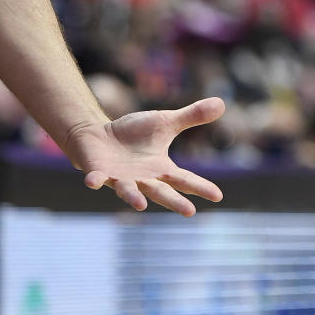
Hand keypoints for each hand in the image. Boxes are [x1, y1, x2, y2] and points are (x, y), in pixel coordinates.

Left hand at [71, 97, 225, 215]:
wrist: (98, 135)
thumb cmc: (132, 134)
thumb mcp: (164, 122)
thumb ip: (190, 117)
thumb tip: (222, 102)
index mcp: (160, 169)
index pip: (183, 180)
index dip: (199, 187)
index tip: (218, 196)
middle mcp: (142, 179)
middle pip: (160, 191)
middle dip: (173, 202)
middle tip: (189, 212)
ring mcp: (120, 178)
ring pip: (128, 190)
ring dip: (133, 197)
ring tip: (140, 205)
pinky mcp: (98, 172)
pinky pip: (96, 178)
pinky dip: (95, 180)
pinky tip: (91, 182)